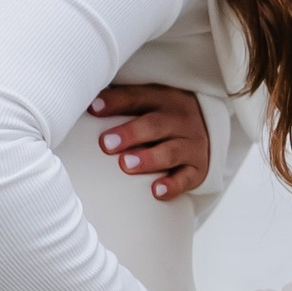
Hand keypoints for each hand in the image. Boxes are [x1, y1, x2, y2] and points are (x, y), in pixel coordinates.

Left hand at [89, 78, 211, 200]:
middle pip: (155, 125)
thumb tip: (84, 102)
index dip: (116, 102)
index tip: (93, 108)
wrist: (207, 128)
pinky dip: (172, 185)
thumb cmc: (163, 116)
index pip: (137, 98)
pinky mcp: (197, 169)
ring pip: (171, 152)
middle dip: (130, 134)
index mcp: (162, 99)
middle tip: (107, 144)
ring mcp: (190, 145)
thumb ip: (122, 102)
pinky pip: (186, 178)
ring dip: (148, 159)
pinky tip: (157, 191)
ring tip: (126, 165)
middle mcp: (179, 120)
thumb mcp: (148, 102)